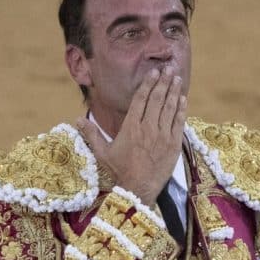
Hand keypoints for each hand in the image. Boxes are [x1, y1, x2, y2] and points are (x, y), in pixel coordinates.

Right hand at [75, 68, 186, 206]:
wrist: (137, 191)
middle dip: (164, 81)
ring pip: (169, 108)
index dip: (148, 83)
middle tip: (169, 68)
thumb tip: (77, 120)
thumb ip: (91, 135)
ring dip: (174, 91)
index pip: (141, 99)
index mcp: (131, 127)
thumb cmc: (118, 172)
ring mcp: (162, 136)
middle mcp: (148, 128)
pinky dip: (181, 110)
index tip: (154, 72)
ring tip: (177, 78)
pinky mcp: (173, 146)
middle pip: (157, 99)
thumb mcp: (102, 153)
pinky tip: (182, 99)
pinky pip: (178, 123)